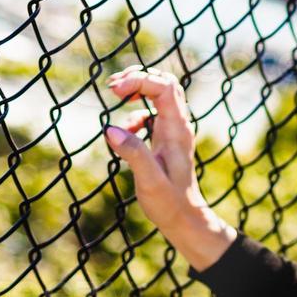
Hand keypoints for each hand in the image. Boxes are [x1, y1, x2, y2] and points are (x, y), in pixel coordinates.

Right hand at [103, 65, 234, 270]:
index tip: (114, 91)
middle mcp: (178, 126)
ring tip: (115, 95)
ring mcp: (173, 132)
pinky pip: (153, 112)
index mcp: (177, 130)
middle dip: (139, 77)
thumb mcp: (150, 181)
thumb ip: (134, 154)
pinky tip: (126, 129)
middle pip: (165, 83)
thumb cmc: (169, 203)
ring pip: (160, 94)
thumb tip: (111, 129)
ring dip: (137, 89)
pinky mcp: (165, 140)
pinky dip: (136, 111)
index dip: (139, 81)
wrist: (184, 219)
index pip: (164, 87)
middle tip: (113, 87)